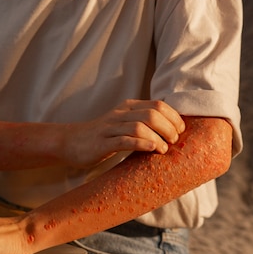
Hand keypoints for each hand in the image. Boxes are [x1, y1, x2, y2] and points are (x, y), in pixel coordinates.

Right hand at [61, 99, 184, 167]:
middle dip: (169, 127)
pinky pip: (124, 140)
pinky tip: (152, 149)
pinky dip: (141, 144)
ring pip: (140, 126)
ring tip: (164, 149)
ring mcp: (110, 127)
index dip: (174, 117)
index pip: (158, 105)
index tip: (181, 131)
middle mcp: (121, 114)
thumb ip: (143, 123)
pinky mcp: (102, 142)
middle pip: (152, 114)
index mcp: (129, 107)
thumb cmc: (103, 137)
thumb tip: (173, 131)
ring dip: (157, 137)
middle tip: (174, 141)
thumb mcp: (124, 125)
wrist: (71, 142)